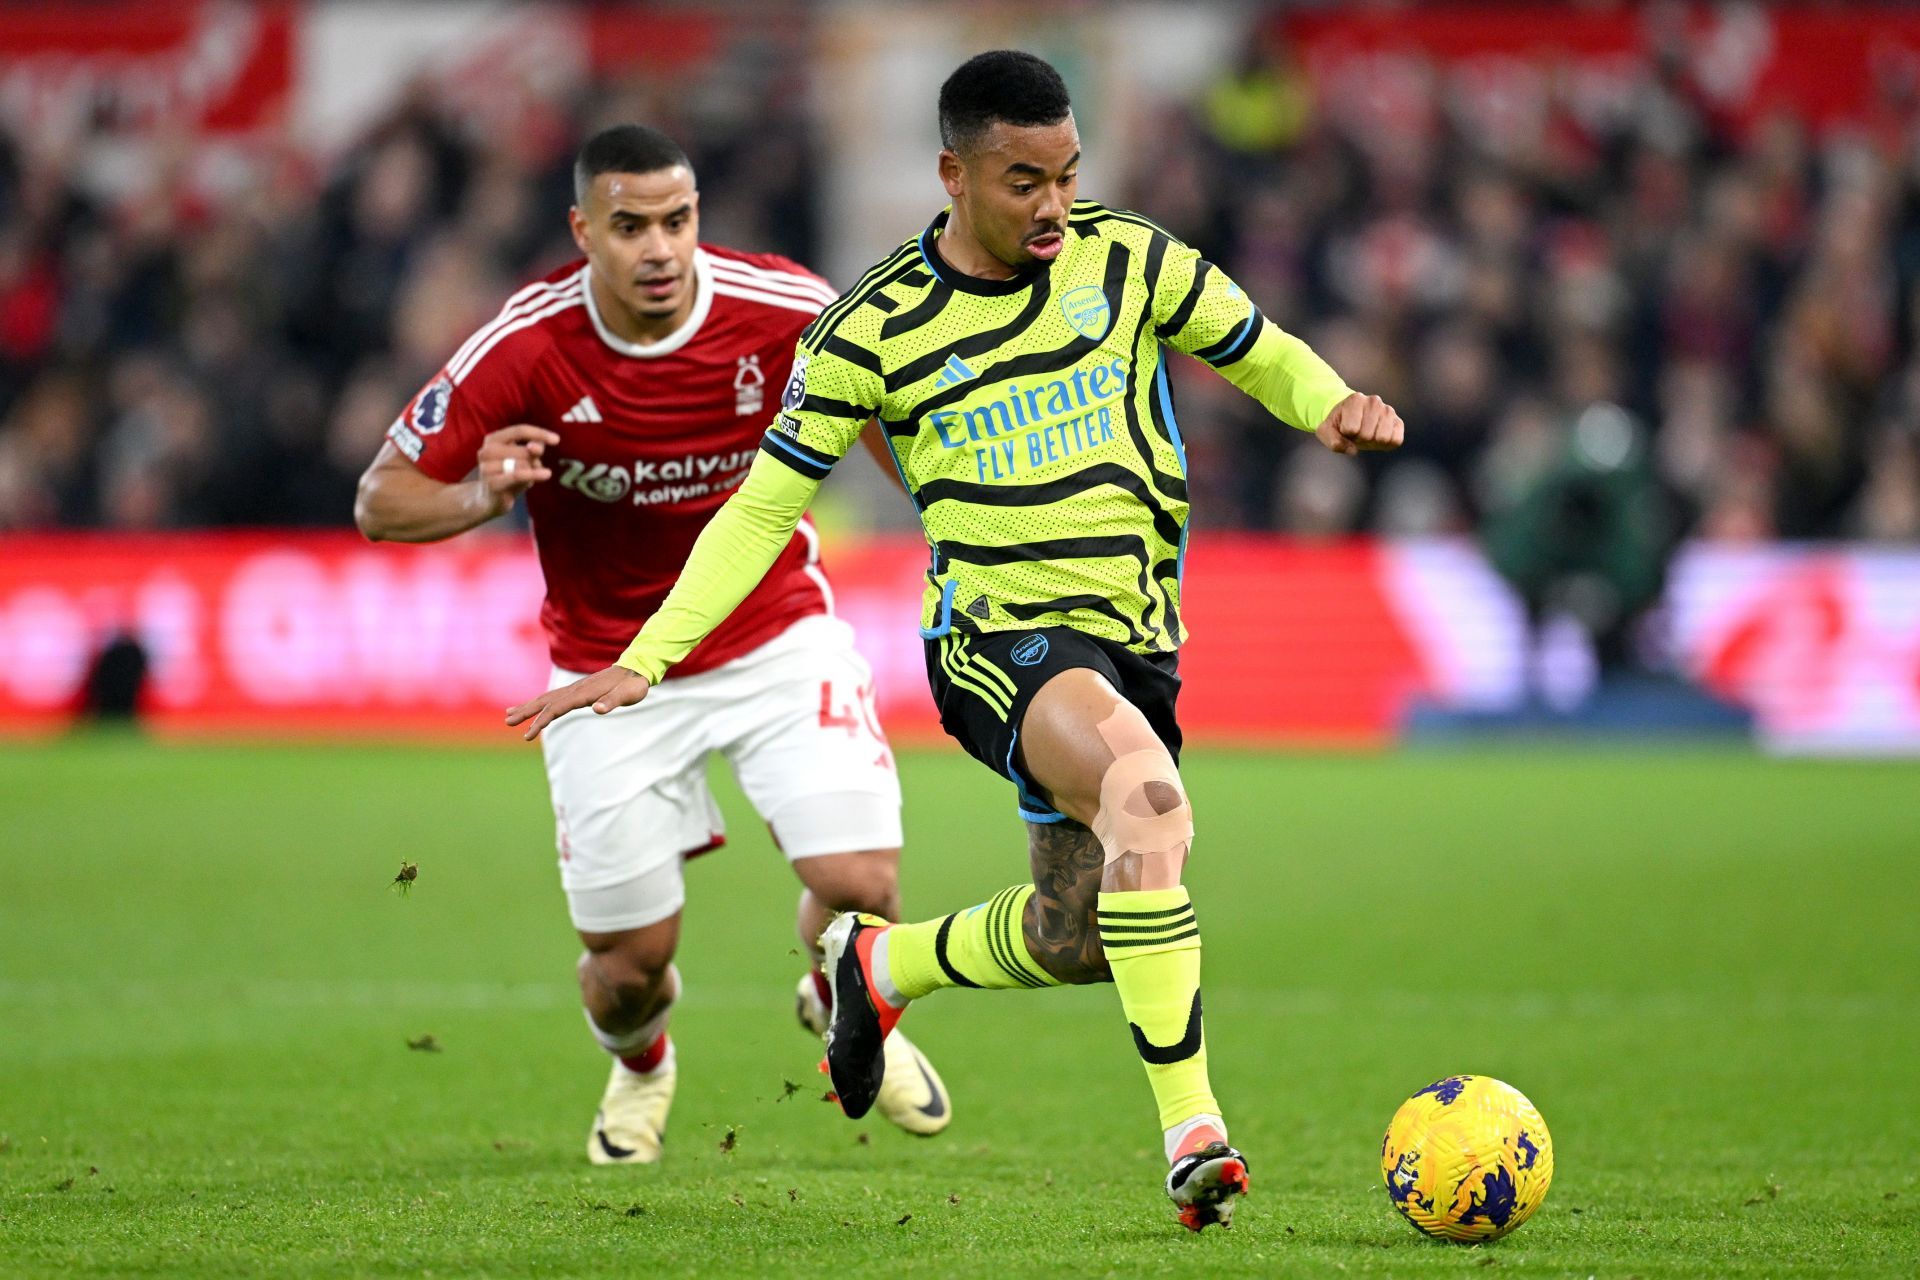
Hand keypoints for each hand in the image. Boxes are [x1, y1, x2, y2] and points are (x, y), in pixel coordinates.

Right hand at [478, 425, 559, 509]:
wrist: (492, 500)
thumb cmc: (510, 474)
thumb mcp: (524, 457)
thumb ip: (533, 448)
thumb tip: (537, 447)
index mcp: (493, 439)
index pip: (519, 430)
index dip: (539, 433)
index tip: (557, 440)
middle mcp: (486, 451)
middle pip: (524, 450)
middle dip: (535, 459)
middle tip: (533, 469)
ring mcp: (487, 468)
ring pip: (523, 463)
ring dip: (533, 470)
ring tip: (528, 478)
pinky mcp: (492, 483)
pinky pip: (518, 475)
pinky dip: (534, 474)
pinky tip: (546, 474)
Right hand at [505, 665, 650, 740]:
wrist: (636, 669)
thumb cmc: (633, 685)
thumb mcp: (629, 694)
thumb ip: (613, 701)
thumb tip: (598, 709)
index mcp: (584, 693)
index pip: (556, 708)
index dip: (541, 721)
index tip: (528, 735)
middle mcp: (576, 689)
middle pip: (545, 701)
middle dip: (526, 712)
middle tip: (507, 721)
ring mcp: (576, 689)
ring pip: (547, 698)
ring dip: (528, 706)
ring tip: (509, 714)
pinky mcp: (578, 691)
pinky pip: (554, 698)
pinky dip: (540, 703)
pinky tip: (535, 708)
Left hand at [1314, 393, 1403, 455]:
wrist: (1352, 418)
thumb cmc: (1338, 424)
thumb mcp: (1326, 431)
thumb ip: (1333, 441)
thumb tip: (1353, 451)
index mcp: (1355, 400)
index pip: (1351, 429)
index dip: (1346, 434)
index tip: (1345, 428)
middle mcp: (1374, 401)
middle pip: (1367, 435)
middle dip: (1359, 438)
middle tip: (1356, 432)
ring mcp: (1388, 410)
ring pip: (1383, 438)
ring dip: (1372, 442)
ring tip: (1366, 433)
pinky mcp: (1398, 422)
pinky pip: (1396, 440)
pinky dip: (1385, 445)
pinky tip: (1377, 437)